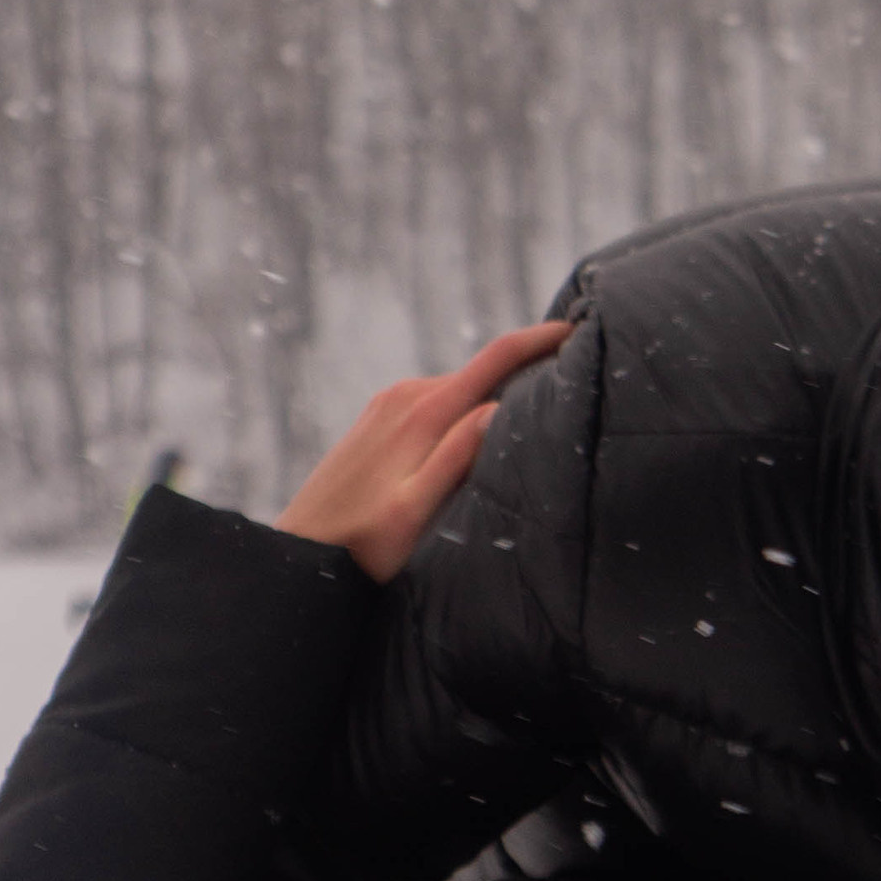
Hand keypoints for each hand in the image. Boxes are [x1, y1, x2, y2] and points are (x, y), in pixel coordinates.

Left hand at [275, 324, 566, 582]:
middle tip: (574, 383)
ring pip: (459, 390)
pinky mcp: (380, 419)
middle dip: (526, 370)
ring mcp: (390, 405)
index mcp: (423, 412)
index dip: (540, 339)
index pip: (495, 358)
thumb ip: (455, 457)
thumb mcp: (414, 509)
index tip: (581, 327)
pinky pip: (436, 402)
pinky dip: (465, 409)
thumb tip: (499, 407)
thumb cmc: (361, 544)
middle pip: (482, 371)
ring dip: (494, 395)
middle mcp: (406, 396)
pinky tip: (477, 434)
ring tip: (533, 414)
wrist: (299, 554)